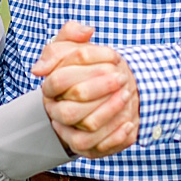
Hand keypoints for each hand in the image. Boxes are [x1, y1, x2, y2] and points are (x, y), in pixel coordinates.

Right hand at [32, 22, 138, 158]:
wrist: (98, 93)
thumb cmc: (86, 67)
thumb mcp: (75, 46)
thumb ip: (73, 32)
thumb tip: (85, 31)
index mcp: (49, 89)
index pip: (58, 81)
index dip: (87, 70)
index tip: (115, 60)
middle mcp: (55, 112)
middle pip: (70, 111)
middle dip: (100, 92)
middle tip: (123, 78)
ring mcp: (69, 132)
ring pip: (85, 131)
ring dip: (110, 113)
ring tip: (129, 96)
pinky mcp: (86, 148)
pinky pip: (99, 148)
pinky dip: (116, 136)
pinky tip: (130, 122)